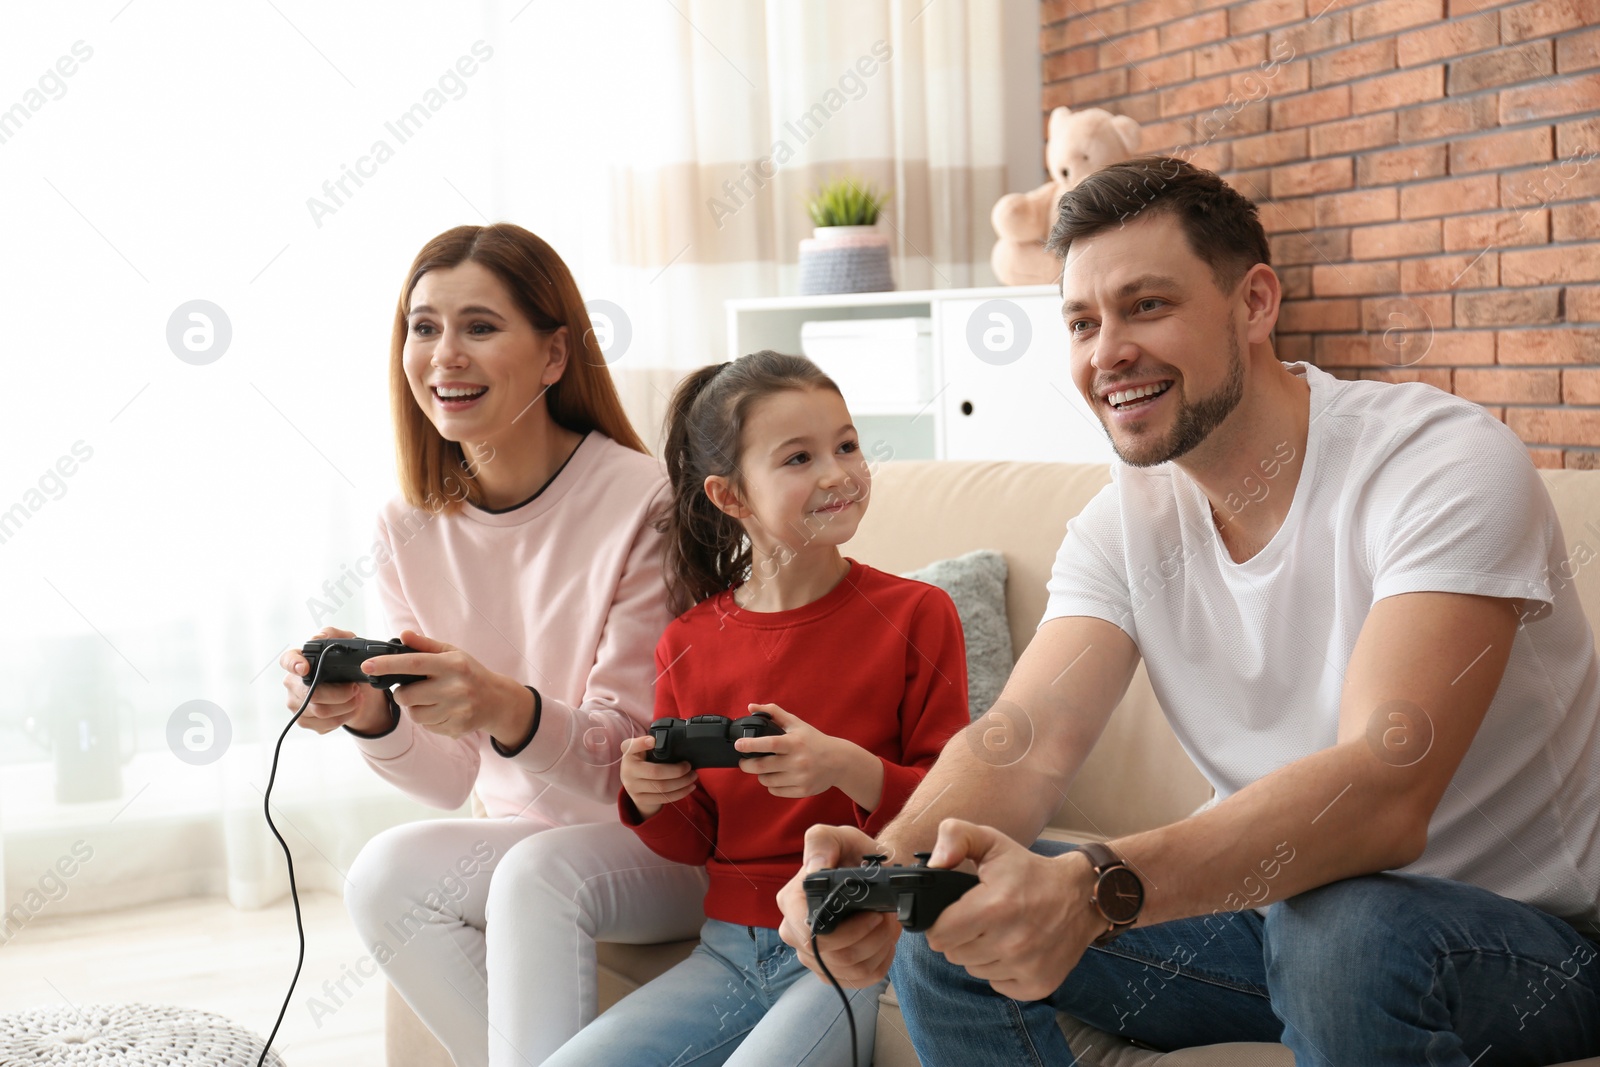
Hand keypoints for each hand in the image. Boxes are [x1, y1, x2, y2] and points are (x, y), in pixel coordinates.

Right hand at [281, 628, 390, 734]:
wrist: (356, 691)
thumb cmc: (346, 666)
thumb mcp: (348, 645)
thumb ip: (335, 635)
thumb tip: (319, 636)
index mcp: (299, 661)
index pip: (287, 660)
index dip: (294, 664)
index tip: (305, 668)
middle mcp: (292, 683)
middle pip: (311, 694)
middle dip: (339, 693)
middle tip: (355, 688)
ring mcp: (296, 704)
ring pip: (320, 711)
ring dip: (345, 706)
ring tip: (358, 697)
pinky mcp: (305, 721)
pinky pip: (324, 724)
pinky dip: (344, 717)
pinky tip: (351, 708)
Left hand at [364, 629, 528, 744]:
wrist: (496, 700)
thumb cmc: (469, 672)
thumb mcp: (452, 653)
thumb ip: (425, 645)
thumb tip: (402, 635)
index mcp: (453, 665)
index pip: (413, 663)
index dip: (387, 665)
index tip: (368, 666)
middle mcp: (456, 687)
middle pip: (407, 696)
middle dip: (402, 693)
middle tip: (413, 689)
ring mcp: (457, 710)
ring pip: (415, 715)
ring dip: (415, 708)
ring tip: (430, 700)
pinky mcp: (457, 727)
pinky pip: (428, 727)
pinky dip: (429, 719)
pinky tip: (442, 711)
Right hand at [619, 734, 697, 818]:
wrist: (634, 783)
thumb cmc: (644, 761)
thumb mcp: (645, 750)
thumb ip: (656, 745)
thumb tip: (679, 743)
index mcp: (628, 753)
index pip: (630, 746)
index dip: (641, 743)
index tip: (653, 741)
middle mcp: (627, 769)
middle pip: (655, 772)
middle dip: (677, 770)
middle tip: (689, 766)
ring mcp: (632, 786)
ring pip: (662, 787)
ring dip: (682, 782)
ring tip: (693, 776)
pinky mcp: (640, 799)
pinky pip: (663, 798)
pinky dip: (680, 793)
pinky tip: (689, 787)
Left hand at [735, 704, 871, 801]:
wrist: (839, 761)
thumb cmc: (814, 741)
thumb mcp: (796, 724)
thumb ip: (774, 713)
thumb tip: (751, 707)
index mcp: (795, 742)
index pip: (769, 744)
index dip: (751, 744)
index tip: (738, 744)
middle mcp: (798, 761)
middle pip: (762, 766)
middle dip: (747, 765)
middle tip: (743, 761)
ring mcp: (801, 777)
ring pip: (766, 780)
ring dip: (760, 775)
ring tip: (764, 768)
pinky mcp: (803, 790)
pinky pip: (776, 791)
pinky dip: (771, 785)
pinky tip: (776, 777)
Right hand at [777, 824, 903, 988]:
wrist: (869, 873)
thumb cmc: (853, 854)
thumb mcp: (839, 837)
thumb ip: (822, 842)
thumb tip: (814, 869)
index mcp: (791, 902)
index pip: (812, 935)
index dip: (849, 931)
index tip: (874, 912)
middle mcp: (795, 932)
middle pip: (837, 956)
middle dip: (872, 938)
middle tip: (887, 916)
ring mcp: (811, 955)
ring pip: (851, 971)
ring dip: (880, 948)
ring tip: (887, 924)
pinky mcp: (830, 970)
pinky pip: (859, 980)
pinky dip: (880, 962)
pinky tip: (883, 942)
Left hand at [921, 818, 1106, 1000]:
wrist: (1081, 895)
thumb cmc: (1029, 870)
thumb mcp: (992, 841)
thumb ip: (955, 837)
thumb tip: (934, 863)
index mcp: (994, 907)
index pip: (939, 936)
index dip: (940, 923)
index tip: (953, 914)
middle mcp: (1011, 942)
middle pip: (954, 955)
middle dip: (960, 937)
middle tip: (978, 919)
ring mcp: (1027, 966)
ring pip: (975, 970)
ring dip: (980, 954)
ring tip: (998, 931)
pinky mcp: (1039, 984)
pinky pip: (998, 984)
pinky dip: (1000, 969)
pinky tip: (1013, 949)